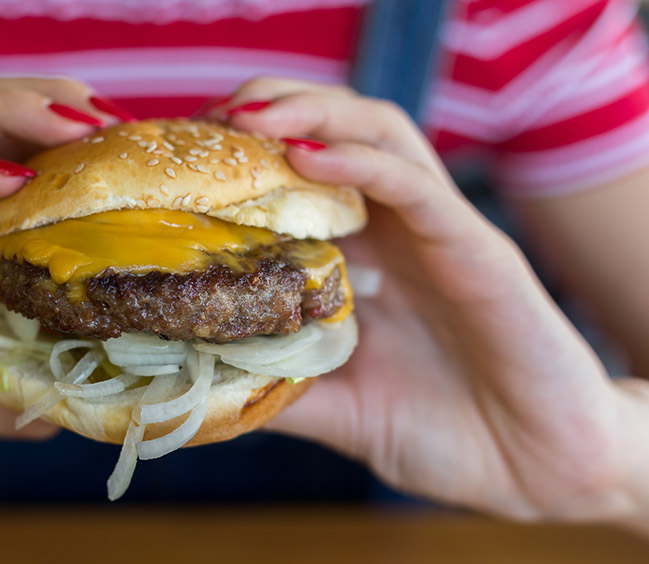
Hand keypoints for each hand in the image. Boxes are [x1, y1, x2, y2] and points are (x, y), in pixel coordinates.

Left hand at [217, 78, 634, 520]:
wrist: (537, 471)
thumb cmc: (443, 434)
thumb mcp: (340, 411)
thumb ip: (281, 391)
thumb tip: (201, 386)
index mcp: (365, 257)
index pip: (304, 174)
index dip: (247, 153)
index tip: (190, 153)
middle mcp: (397, 231)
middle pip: (338, 131)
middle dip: (274, 109)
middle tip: (215, 115)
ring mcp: (438, 233)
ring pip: (380, 135)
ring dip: (314, 113)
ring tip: (252, 115)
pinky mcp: (478, 250)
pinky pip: (419, 188)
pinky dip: (364, 163)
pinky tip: (310, 155)